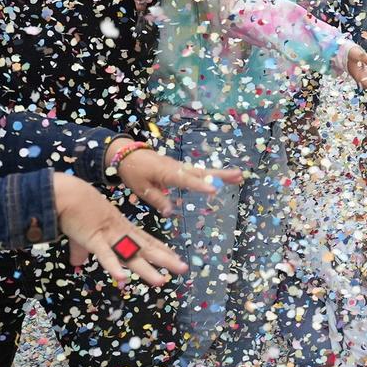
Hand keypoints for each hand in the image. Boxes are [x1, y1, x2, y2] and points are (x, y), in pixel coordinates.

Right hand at [52, 172, 188, 284]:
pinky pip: (106, 255)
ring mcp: (110, 237)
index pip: (146, 241)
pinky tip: (123, 279)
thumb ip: (82, 250)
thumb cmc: (76, 211)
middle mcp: (121, 233)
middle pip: (147, 249)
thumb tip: (75, 263)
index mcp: (122, 229)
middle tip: (184, 269)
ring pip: (131, 255)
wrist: (68, 194)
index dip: (162, 250)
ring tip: (161, 281)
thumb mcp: (82, 234)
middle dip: (166, 260)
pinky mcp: (94, 240)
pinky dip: (114, 266)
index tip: (176, 257)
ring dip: (146, 269)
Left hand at [107, 142, 242, 215]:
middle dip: (221, 175)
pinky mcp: (179, 168)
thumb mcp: (141, 188)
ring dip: (220, 173)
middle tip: (239, 176)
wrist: (126, 154)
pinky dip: (211, 174)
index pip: (187, 181)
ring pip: (202, 171)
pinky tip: (221, 179)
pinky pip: (197, 171)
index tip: (214, 190)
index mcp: (167, 173)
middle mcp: (178, 168)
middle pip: (202, 172)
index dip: (200, 186)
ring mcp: (180, 166)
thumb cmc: (133, 171)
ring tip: (238, 176)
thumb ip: (157, 199)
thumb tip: (170, 212)